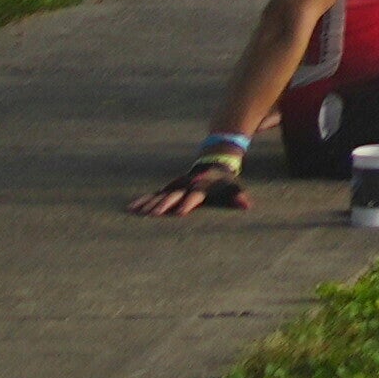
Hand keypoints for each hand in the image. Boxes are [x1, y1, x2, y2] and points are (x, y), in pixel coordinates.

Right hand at [137, 135, 254, 217]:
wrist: (213, 163)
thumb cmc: (223, 182)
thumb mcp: (232, 188)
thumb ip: (237, 197)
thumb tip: (247, 206)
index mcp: (202, 187)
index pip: (195, 195)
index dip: (189, 202)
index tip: (182, 211)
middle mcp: (186, 186)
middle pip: (175, 195)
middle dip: (165, 204)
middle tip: (154, 213)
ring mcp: (176, 187)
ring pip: (161, 195)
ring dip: (150, 203)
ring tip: (137, 212)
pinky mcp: (169, 189)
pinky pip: (154, 195)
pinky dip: (143, 201)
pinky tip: (131, 208)